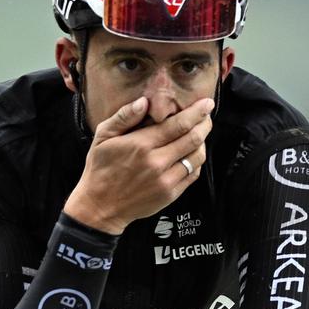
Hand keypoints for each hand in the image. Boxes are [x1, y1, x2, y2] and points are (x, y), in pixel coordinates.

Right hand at [63, 96, 213, 233]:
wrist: (100, 207)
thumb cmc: (100, 169)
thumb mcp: (103, 137)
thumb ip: (124, 116)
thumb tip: (144, 102)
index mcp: (141, 145)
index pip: (178, 124)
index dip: (196, 112)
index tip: (206, 104)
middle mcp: (156, 162)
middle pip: (193, 138)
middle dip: (205, 124)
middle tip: (207, 115)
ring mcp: (166, 180)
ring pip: (197, 157)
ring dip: (202, 142)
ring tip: (199, 133)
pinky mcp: (171, 194)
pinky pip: (193, 174)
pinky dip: (196, 161)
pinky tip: (191, 153)